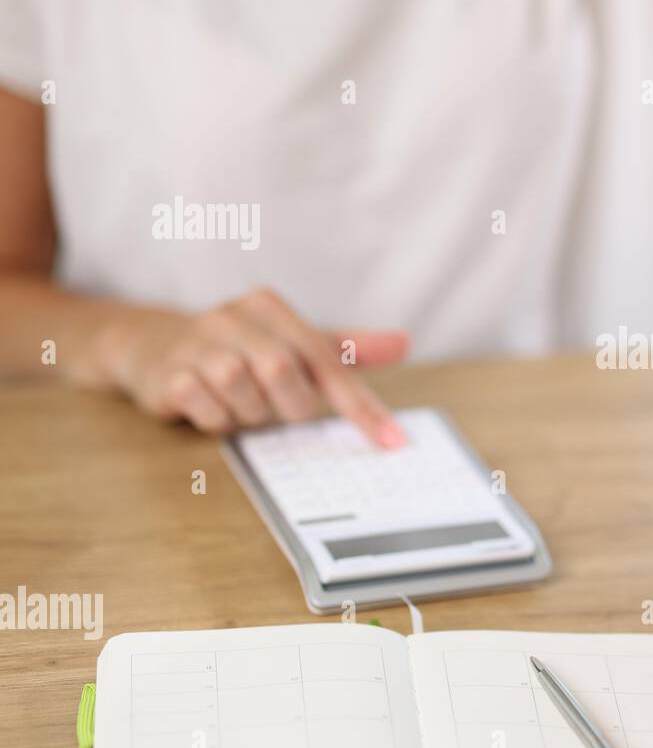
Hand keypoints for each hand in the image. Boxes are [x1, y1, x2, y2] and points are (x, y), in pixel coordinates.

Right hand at [83, 288, 408, 445]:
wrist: (153, 345)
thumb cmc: (240, 348)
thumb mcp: (295, 343)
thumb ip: (349, 348)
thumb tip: (404, 343)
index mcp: (270, 307)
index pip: (327, 359)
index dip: (360, 404)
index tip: (392, 440)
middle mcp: (232, 317)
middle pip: (283, 371)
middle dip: (289, 405)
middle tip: (276, 407)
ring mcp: (196, 342)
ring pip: (242, 390)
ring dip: (250, 413)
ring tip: (240, 403)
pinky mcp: (167, 373)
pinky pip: (206, 407)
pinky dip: (217, 418)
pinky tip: (212, 407)